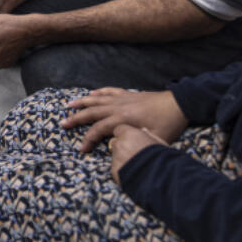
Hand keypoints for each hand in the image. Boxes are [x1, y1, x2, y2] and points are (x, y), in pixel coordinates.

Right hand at [63, 88, 187, 152]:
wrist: (179, 104)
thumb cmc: (168, 124)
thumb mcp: (153, 139)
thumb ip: (134, 142)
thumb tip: (118, 147)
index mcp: (123, 119)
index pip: (98, 130)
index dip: (88, 140)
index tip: (81, 149)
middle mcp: (118, 107)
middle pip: (92, 112)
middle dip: (76, 119)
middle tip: (63, 124)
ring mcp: (122, 99)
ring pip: (96, 100)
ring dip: (82, 103)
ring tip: (68, 105)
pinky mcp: (128, 94)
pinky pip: (108, 92)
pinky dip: (98, 93)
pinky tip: (91, 94)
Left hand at [110, 125, 168, 184]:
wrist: (160, 178)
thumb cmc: (163, 158)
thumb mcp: (159, 142)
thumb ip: (148, 135)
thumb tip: (143, 130)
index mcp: (129, 134)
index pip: (119, 129)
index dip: (126, 136)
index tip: (133, 141)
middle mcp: (119, 144)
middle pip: (117, 143)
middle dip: (124, 148)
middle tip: (137, 156)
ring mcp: (115, 158)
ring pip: (116, 157)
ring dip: (123, 160)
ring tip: (138, 167)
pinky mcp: (115, 171)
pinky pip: (117, 169)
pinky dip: (123, 171)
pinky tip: (135, 174)